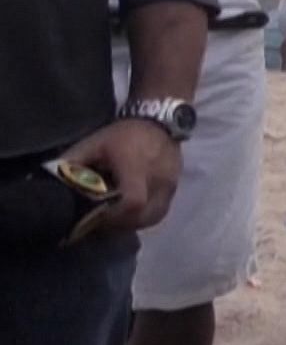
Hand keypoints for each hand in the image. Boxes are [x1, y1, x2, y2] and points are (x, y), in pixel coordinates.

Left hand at [59, 120, 181, 232]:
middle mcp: (158, 179)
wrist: (158, 120)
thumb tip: (53, 184)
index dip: (114, 216)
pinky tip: (129, 213)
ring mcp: (170, 186)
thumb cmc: (123, 133)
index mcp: (137, 167)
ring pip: (152, 218)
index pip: (133, 202)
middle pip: (142, 217)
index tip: (95, 217)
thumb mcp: (94, 143)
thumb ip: (73, 164)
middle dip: (119, 224)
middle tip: (100, 221)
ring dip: (132, 223)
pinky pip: (159, 212)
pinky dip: (142, 218)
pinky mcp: (174, 189)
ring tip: (114, 219)